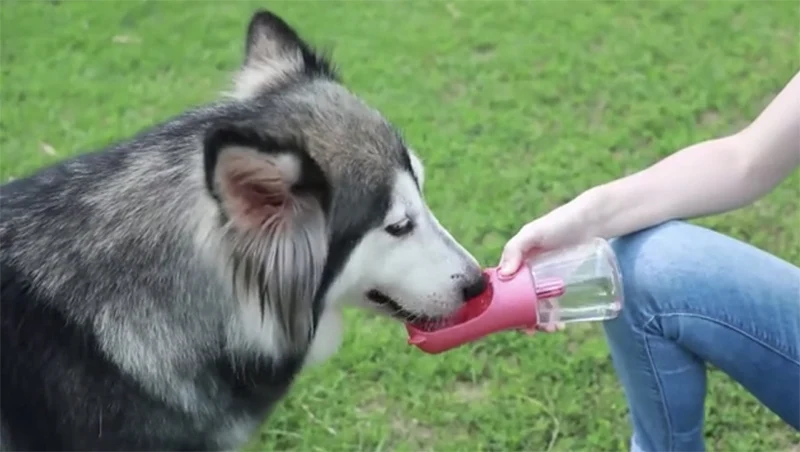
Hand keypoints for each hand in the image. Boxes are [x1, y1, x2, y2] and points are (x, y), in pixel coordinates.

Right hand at [498, 197, 595, 333]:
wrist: (591, 220)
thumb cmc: (559, 222)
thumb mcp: (534, 233)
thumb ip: (516, 249)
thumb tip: (503, 274)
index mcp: (514, 261)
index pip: (503, 287)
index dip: (503, 306)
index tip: (509, 321)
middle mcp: (526, 271)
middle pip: (519, 301)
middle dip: (524, 318)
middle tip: (534, 329)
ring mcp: (544, 278)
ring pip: (537, 304)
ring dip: (540, 320)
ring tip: (552, 328)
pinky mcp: (562, 281)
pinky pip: (554, 301)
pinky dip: (555, 314)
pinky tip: (561, 322)